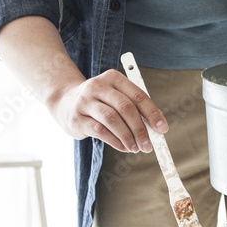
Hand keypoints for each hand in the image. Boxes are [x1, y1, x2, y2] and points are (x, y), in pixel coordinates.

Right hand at [48, 69, 168, 152]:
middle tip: (148, 145)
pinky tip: (123, 147)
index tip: (162, 129)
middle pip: (125, 108)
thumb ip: (134, 108)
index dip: (152, 113)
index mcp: (113, 78)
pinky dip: (115, 141)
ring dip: (128, 137)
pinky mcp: (76, 118)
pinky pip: (100, 131)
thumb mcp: (115, 97)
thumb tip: (157, 127)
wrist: (64, 102)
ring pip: (112, 119)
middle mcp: (98, 86)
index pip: (137, 95)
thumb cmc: (99, 102)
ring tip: (135, 148)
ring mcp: (85, 101)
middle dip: (140, 129)